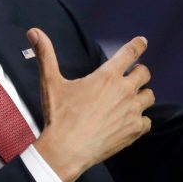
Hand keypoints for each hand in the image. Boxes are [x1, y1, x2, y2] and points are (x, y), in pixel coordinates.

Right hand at [28, 28, 153, 181]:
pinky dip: (141, 119)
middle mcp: (124, 90)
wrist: (66, 150)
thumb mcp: (51, 83)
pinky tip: (130, 121)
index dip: (138, 45)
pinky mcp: (134, 130)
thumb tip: (33, 31)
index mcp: (107, 76)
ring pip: (149, 96)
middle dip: (139, 72)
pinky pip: (147, 120)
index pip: (130, 53)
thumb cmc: (59, 116)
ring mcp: (132, 111)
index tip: (142, 41)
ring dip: (142, 95)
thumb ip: (46, 55)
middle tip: (132, 75)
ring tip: (131, 99)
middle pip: (144, 73)